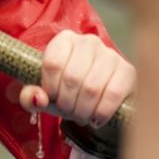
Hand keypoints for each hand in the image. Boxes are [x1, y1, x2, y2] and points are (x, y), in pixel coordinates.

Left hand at [19, 29, 135, 126]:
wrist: (98, 96)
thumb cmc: (66, 91)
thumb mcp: (44, 94)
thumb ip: (30, 96)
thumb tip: (38, 98)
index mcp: (64, 40)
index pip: (53, 63)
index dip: (50, 87)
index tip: (52, 98)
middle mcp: (88, 42)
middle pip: (72, 77)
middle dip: (66, 103)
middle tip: (68, 112)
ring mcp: (110, 55)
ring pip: (91, 88)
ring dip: (82, 110)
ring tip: (80, 116)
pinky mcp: (128, 71)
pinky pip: (113, 94)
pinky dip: (101, 112)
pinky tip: (96, 118)